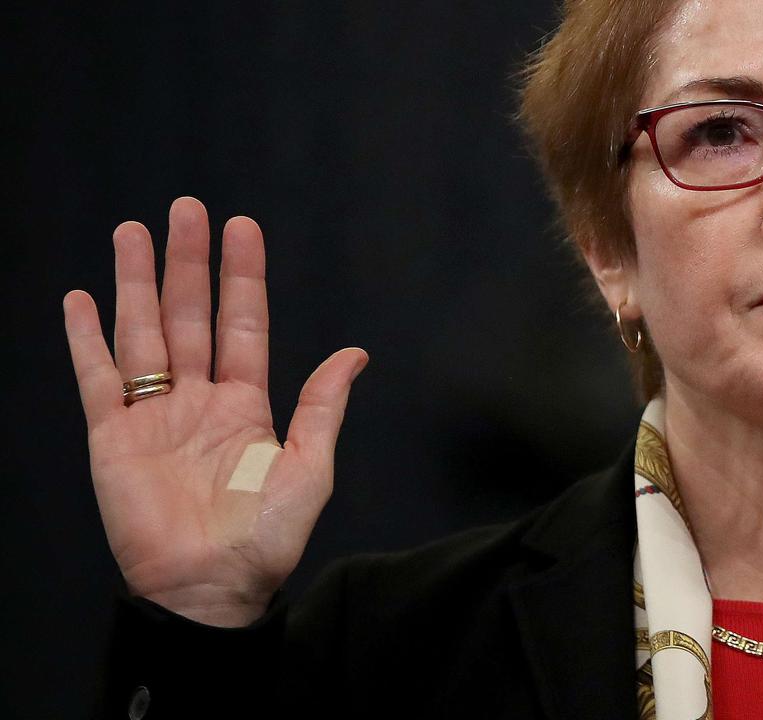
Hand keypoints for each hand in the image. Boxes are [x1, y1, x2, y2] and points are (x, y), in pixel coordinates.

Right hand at [64, 197, 366, 626]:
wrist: (209, 586)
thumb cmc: (265, 537)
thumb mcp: (309, 466)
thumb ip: (322, 406)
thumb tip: (355, 352)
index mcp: (246, 404)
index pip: (243, 324)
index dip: (242, 276)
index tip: (242, 226)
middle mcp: (197, 401)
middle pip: (190, 316)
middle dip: (187, 262)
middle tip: (185, 208)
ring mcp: (152, 415)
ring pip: (142, 333)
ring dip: (135, 283)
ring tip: (133, 231)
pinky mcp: (111, 437)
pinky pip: (96, 378)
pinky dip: (86, 339)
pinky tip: (82, 298)